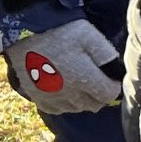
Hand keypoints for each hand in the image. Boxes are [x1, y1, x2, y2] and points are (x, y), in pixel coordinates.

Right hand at [4, 19, 121, 113]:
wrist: (24, 33)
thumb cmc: (61, 32)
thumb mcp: (90, 35)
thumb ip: (107, 53)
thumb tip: (116, 68)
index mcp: (84, 79)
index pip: (108, 95)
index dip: (114, 87)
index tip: (112, 78)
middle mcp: (69, 94)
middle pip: (94, 105)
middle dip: (100, 95)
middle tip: (98, 81)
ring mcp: (52, 98)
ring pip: (77, 108)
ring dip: (83, 100)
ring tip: (82, 84)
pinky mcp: (37, 98)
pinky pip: (57, 109)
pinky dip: (64, 103)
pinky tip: (65, 90)